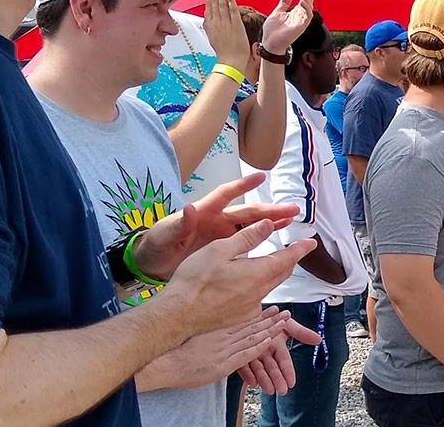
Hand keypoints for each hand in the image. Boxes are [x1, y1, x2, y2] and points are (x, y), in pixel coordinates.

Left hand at [134, 173, 300, 278]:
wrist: (151, 265)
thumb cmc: (155, 247)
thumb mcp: (163, 236)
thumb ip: (178, 224)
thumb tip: (189, 208)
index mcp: (203, 213)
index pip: (225, 195)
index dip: (242, 185)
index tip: (261, 178)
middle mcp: (216, 220)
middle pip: (247, 212)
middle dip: (270, 210)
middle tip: (292, 209)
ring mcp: (221, 235)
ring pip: (252, 226)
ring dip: (271, 222)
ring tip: (292, 219)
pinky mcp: (223, 249)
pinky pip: (247, 242)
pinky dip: (262, 238)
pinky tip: (277, 238)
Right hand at [157, 306, 288, 389]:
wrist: (162, 362)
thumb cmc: (172, 347)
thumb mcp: (191, 329)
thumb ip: (207, 325)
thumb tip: (215, 322)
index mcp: (216, 326)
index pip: (242, 318)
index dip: (259, 313)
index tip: (271, 306)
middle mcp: (222, 336)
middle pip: (251, 326)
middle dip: (270, 319)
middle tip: (285, 312)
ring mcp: (224, 350)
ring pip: (252, 337)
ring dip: (270, 330)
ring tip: (284, 322)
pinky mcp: (223, 364)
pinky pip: (245, 354)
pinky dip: (259, 347)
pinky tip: (269, 341)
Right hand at [159, 220, 317, 335]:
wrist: (178, 315)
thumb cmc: (194, 281)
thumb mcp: (220, 250)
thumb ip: (247, 238)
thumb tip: (268, 225)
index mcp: (256, 274)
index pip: (286, 258)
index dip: (300, 249)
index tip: (311, 242)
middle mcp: (258, 293)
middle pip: (282, 273)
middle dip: (290, 260)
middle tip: (295, 250)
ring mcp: (250, 307)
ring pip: (270, 286)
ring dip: (275, 273)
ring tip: (274, 262)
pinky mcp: (240, 316)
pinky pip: (257, 298)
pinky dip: (259, 286)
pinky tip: (248, 282)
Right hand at [203, 0, 250, 71]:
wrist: (230, 62)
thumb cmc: (224, 52)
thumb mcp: (212, 37)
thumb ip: (210, 26)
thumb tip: (207, 18)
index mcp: (209, 25)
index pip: (208, 6)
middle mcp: (216, 22)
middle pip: (213, 2)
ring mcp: (225, 23)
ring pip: (221, 3)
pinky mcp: (235, 24)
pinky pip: (231, 9)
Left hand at [236, 317, 321, 394]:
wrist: (248, 309)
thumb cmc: (267, 316)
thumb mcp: (287, 323)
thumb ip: (301, 333)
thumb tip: (318, 339)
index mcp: (276, 344)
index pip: (284, 360)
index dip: (288, 371)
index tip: (291, 382)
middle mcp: (264, 350)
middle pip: (272, 367)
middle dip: (277, 379)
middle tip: (281, 390)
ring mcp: (251, 352)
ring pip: (258, 368)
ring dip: (264, 379)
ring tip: (268, 389)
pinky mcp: (238, 353)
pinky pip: (242, 365)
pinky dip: (247, 373)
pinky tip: (252, 381)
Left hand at [261, 0, 314, 53]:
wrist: (269, 42)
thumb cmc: (272, 30)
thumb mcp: (277, 11)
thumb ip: (284, 2)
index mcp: (295, 13)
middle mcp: (300, 16)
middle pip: (308, 1)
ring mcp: (301, 21)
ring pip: (309, 7)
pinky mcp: (301, 26)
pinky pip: (308, 16)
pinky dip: (306, 8)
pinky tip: (301, 1)